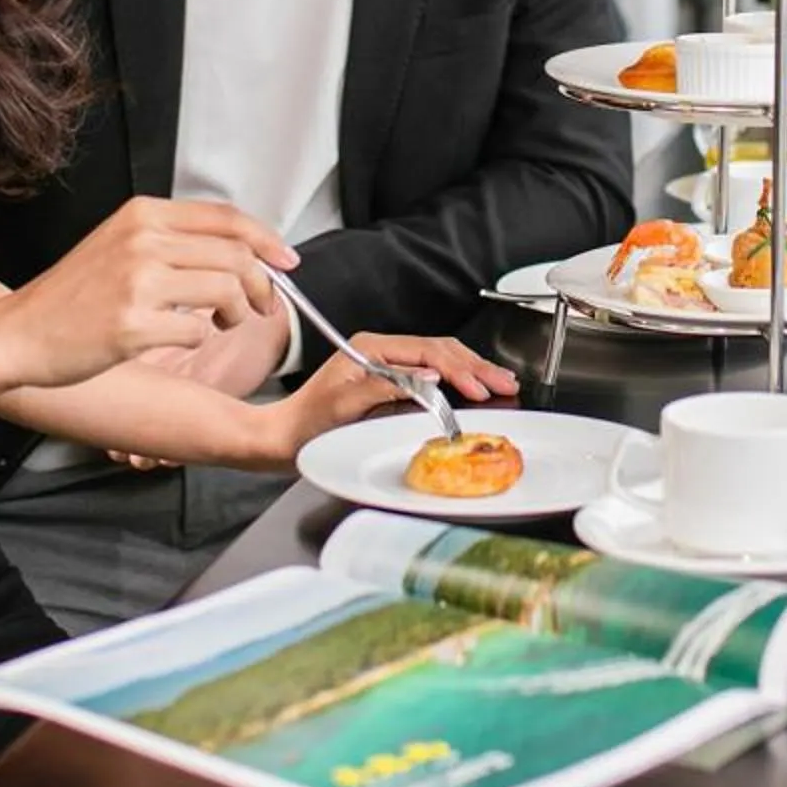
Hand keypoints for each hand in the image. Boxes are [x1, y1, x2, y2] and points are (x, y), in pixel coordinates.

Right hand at [0, 196, 293, 391]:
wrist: (19, 334)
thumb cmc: (70, 297)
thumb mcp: (120, 245)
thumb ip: (173, 241)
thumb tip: (241, 250)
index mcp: (141, 215)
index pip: (226, 218)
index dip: (267, 240)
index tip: (286, 260)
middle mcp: (142, 241)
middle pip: (236, 255)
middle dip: (261, 286)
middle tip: (259, 306)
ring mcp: (137, 282)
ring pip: (226, 291)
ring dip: (237, 314)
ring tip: (222, 324)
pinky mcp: (133, 325)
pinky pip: (197, 333)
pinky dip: (199, 340)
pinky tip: (178, 338)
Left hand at [261, 333, 521, 464]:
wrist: (281, 439)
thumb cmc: (305, 426)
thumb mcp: (344, 406)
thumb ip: (386, 387)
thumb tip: (427, 378)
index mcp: (370, 348)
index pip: (427, 352)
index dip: (457, 369)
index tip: (478, 388)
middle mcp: (379, 351)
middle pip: (439, 351)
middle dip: (475, 367)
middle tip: (504, 382)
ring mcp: (385, 365)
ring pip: (439, 359)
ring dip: (470, 371)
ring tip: (498, 382)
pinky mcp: (388, 381)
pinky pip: (430, 372)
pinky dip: (456, 379)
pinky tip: (472, 386)